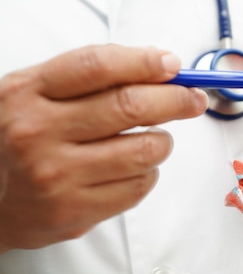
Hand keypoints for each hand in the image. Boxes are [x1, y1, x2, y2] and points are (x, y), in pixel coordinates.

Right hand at [0, 45, 208, 252]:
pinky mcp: (73, 212)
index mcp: (26, 92)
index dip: (144, 62)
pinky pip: (139, 186)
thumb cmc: (19, 138)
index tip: (173, 64)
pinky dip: (148, 173)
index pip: (97, 66)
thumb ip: (89, 75)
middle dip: (175, 99)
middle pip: (130, 106)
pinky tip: (132, 168)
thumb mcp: (34, 93)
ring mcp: (55, 176)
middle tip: (193, 99)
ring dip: (162, 141)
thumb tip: (160, 64)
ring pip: (144, 150)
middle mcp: (37, 132)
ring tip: (154, 139)